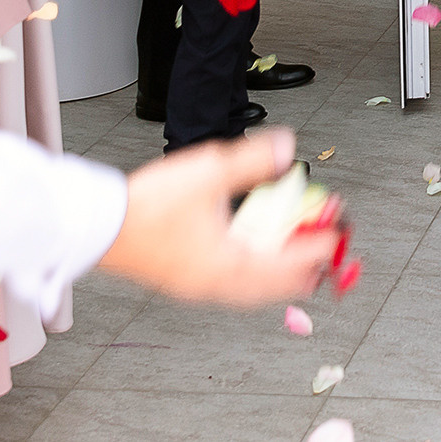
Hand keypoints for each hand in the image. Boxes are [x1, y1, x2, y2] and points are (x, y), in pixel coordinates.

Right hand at [101, 130, 342, 304]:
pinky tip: (257, 258)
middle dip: (310, 264)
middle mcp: (219, 286)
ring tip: (302, 254)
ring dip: (285, 273)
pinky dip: (259, 276)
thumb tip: (289, 149)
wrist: (100, 226)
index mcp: (231, 266)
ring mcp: (201, 290)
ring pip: (258, 292)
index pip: (294, 262)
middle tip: (330, 242)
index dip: (322, 241)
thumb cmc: (147, 205)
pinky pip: (237, 289)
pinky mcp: (187, 284)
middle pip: (282, 287)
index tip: (341, 225)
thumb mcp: (208, 170)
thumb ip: (253, 161)